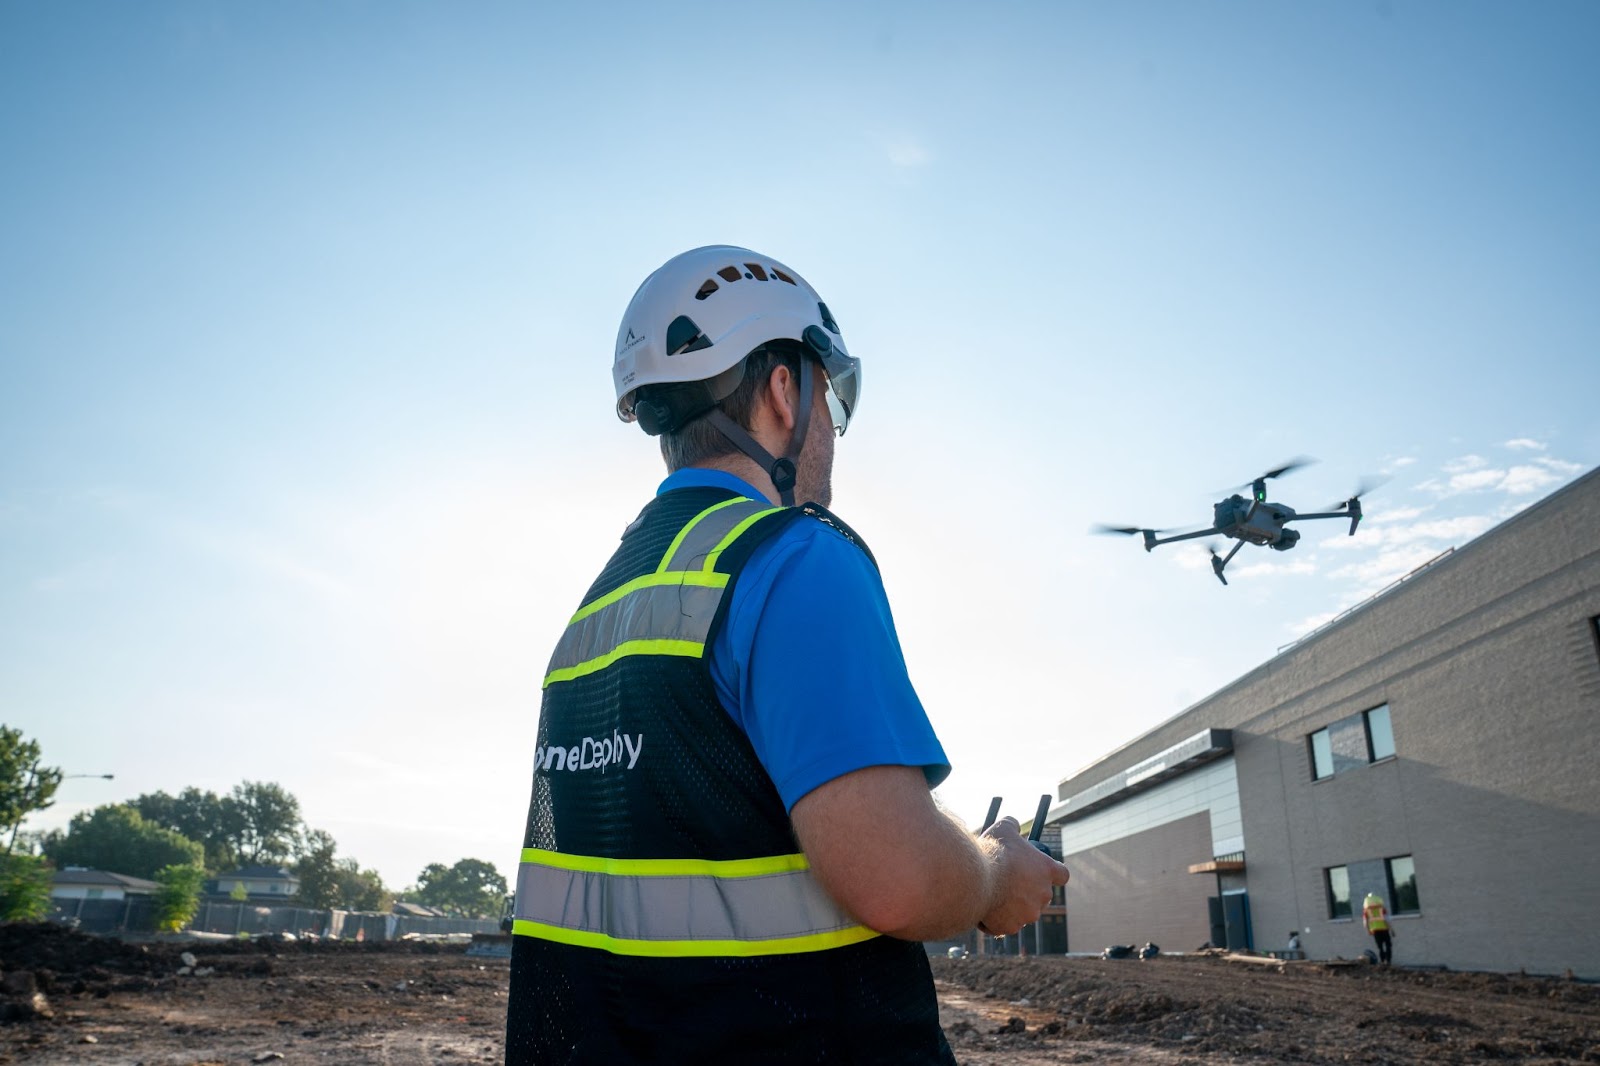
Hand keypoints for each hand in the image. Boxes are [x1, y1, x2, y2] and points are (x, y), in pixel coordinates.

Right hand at [975, 817, 1070, 935]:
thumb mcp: (1003, 829)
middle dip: (1027, 892)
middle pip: (1041, 896)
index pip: (1062, 875)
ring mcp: (1028, 914)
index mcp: (1046, 870)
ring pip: (1022, 912)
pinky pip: (1004, 925)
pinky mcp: (1011, 928)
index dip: (1052, 874)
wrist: (976, 877)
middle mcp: (1043, 895)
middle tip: (1008, 883)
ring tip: (990, 894)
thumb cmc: (992, 852)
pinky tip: (982, 908)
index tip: (1040, 871)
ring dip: (1010, 906)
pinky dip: (994, 920)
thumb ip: (1013, 826)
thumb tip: (1013, 823)